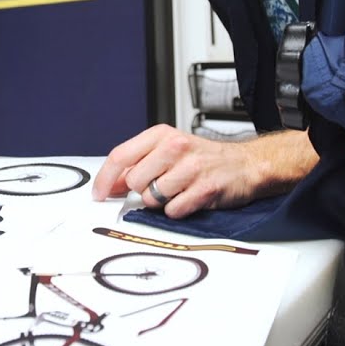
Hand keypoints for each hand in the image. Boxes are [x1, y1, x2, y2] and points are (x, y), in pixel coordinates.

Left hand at [91, 125, 318, 218]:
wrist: (245, 165)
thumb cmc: (204, 158)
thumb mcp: (168, 150)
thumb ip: (139, 163)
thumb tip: (112, 184)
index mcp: (161, 134)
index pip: (120, 156)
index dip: (105, 179)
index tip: (99, 194)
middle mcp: (175, 147)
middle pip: (135, 181)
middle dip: (143, 190)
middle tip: (161, 186)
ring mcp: (191, 167)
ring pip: (153, 198)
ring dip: (162, 202)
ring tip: (179, 191)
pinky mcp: (204, 189)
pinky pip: (173, 211)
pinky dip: (178, 210)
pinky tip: (190, 199)